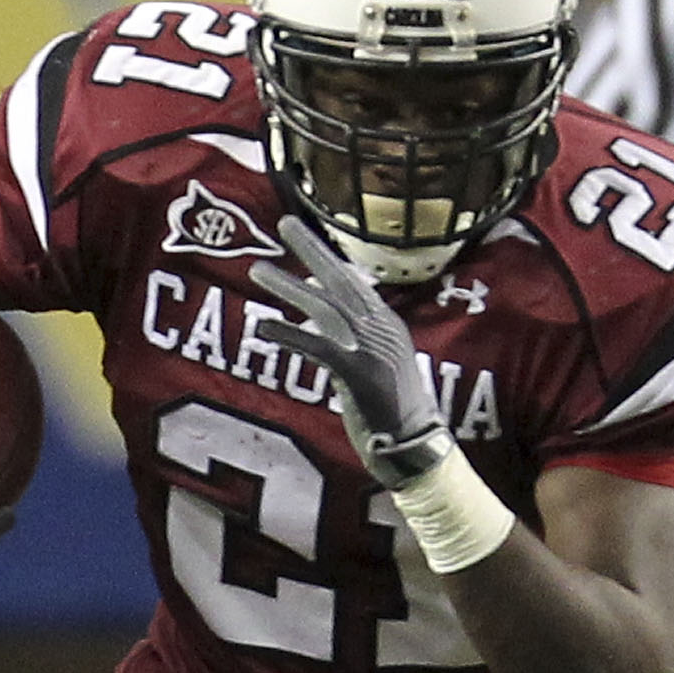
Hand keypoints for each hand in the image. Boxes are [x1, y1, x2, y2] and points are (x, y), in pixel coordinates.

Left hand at [249, 213, 450, 487]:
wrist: (416, 450)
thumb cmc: (393, 415)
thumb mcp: (374, 369)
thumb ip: (347, 342)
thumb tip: (315, 323)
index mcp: (388, 327)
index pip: (356, 283)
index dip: (328, 259)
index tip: (303, 238)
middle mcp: (382, 331)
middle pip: (342, 281)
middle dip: (312, 249)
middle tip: (285, 223)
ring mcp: (371, 350)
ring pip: (325, 308)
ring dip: (287, 287)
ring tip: (256, 270)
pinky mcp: (358, 373)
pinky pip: (317, 347)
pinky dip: (288, 334)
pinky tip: (261, 325)